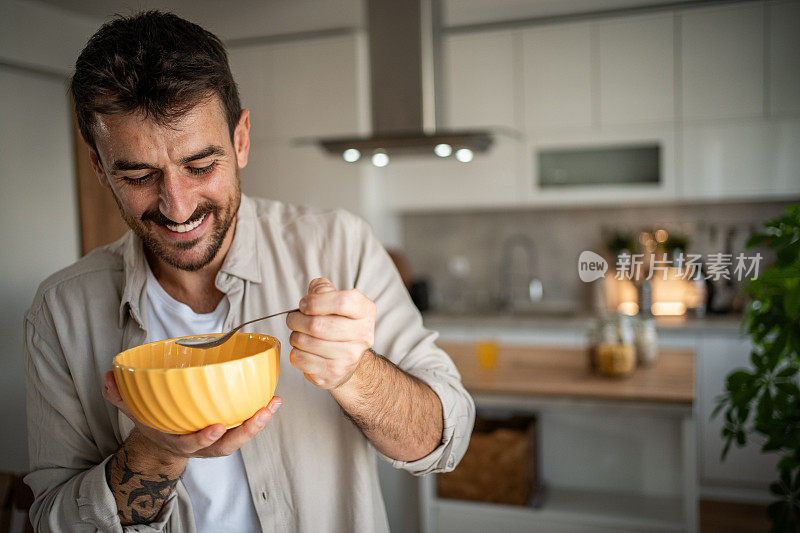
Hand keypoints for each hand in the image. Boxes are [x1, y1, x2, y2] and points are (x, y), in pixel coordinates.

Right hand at [102, 370, 280, 459]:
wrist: (164, 439)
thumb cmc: (154, 421)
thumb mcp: (134, 410)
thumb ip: (120, 395)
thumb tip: (109, 377)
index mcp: (178, 441)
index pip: (191, 445)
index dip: (203, 438)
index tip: (216, 427)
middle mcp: (201, 445)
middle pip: (226, 445)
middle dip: (244, 432)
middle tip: (260, 415)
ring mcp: (217, 440)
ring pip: (241, 437)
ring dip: (259, 422)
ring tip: (273, 404)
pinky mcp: (230, 430)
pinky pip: (247, 426)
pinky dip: (261, 414)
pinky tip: (274, 399)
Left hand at [285, 278, 375, 389]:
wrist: (349, 359)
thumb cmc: (338, 324)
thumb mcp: (335, 300)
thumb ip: (323, 289)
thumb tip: (314, 292)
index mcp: (365, 311)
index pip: (342, 302)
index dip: (315, 301)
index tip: (304, 304)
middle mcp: (362, 335)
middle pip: (317, 325)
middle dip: (296, 320)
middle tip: (294, 319)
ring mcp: (349, 357)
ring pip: (305, 342)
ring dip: (295, 336)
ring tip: (300, 335)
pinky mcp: (334, 374)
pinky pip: (300, 359)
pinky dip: (296, 353)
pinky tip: (305, 351)